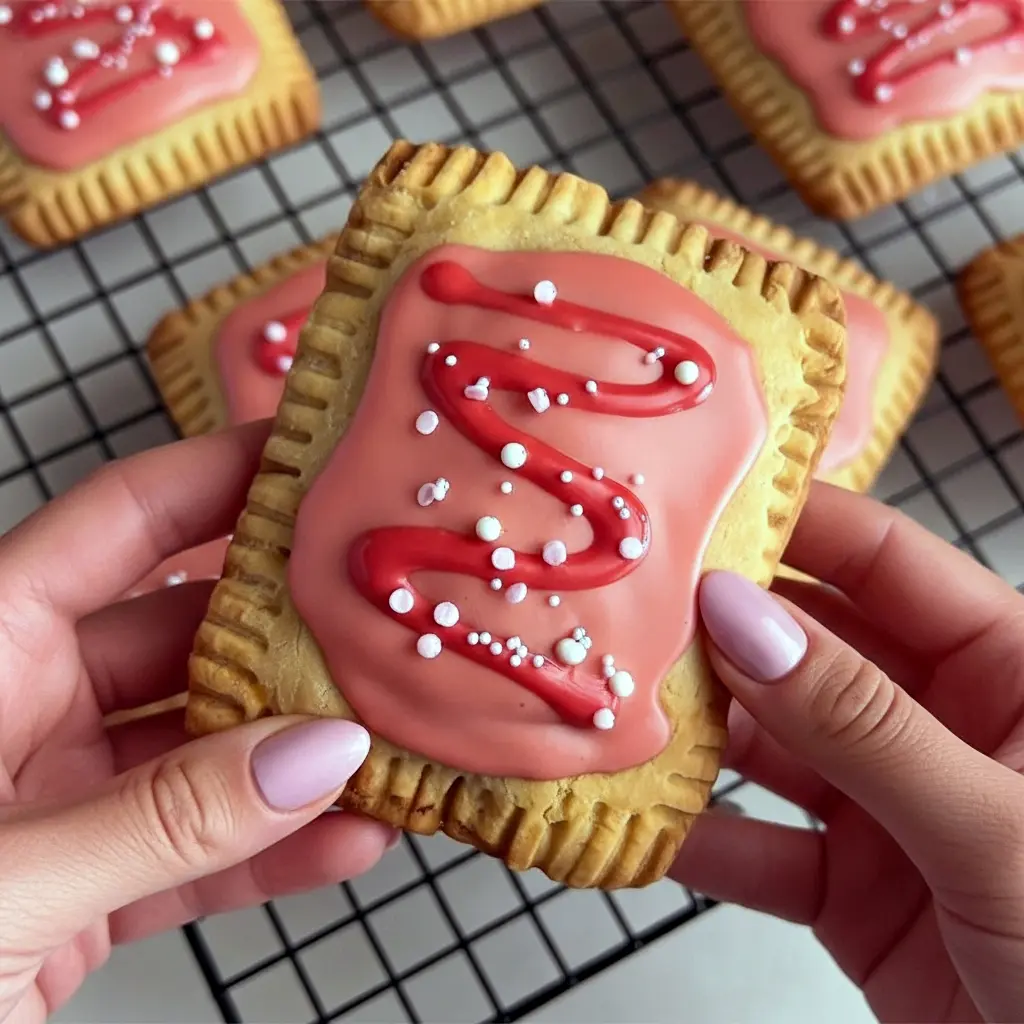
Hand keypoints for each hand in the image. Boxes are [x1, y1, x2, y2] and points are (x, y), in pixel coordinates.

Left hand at [0, 422, 393, 1022]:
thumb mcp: (0, 884)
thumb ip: (161, 819)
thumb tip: (314, 757)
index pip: (114, 527)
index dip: (217, 478)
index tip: (317, 456)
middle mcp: (21, 715)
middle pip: (187, 639)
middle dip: (293, 636)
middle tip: (386, 621)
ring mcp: (59, 805)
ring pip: (209, 752)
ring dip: (302, 758)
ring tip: (393, 742)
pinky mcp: (85, 892)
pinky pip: (198, 852)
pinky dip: (273, 852)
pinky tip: (349, 841)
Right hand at [674, 482, 1023, 1023]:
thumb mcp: (992, 825)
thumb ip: (860, 721)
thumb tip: (742, 618)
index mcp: (1008, 670)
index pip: (886, 562)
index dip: (793, 526)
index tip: (698, 507)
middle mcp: (939, 724)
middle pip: (808, 647)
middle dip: (718, 633)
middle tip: (628, 611)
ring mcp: (889, 805)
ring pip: (771, 745)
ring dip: (695, 736)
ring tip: (615, 711)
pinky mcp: (852, 888)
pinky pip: (759, 848)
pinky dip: (699, 840)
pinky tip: (636, 823)